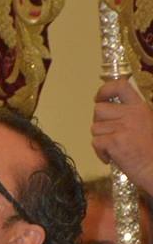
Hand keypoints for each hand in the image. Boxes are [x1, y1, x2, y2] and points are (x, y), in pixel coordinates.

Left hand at [92, 79, 152, 194]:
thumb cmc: (151, 152)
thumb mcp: (146, 124)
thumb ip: (130, 116)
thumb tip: (107, 113)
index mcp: (140, 107)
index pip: (120, 86)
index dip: (104, 90)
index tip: (98, 98)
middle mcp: (132, 114)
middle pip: (99, 109)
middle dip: (99, 122)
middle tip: (108, 134)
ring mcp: (123, 127)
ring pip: (95, 128)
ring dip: (101, 140)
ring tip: (114, 149)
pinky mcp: (115, 141)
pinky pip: (96, 142)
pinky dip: (100, 153)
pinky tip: (112, 158)